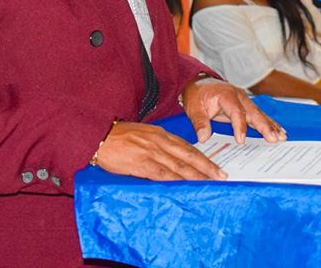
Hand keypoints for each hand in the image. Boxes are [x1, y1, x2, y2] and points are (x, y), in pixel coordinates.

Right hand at [94, 121, 226, 180]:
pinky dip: (176, 180)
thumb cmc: (119, 136)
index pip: (188, 147)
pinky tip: (185, 186)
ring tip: (209, 183)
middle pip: (189, 155)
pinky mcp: (141, 162)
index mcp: (162, 134)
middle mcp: (160, 142)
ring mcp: (152, 152)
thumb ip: (158, 144)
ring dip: (196, 175)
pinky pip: (162, 173)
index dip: (203, 158)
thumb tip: (172, 158)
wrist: (99, 135)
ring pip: (179, 165)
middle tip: (221, 176)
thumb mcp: (143, 134)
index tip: (215, 166)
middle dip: (207, 167)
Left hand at [181, 78, 285, 144]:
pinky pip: (259, 115)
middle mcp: (239, 96)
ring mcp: (244, 100)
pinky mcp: (246, 106)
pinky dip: (269, 124)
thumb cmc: (197, 95)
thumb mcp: (193, 107)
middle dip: (265, 126)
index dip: (240, 126)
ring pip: (259, 114)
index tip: (241, 140)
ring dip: (271, 126)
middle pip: (254, 112)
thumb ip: (199, 122)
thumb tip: (204, 138)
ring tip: (282, 137)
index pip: (236, 112)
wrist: (199, 84)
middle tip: (274, 139)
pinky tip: (279, 131)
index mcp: (226, 94)